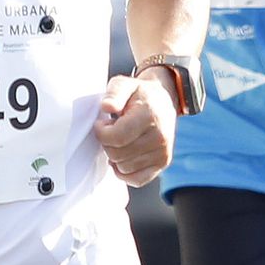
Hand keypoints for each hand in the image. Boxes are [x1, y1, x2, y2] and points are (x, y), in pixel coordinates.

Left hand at [93, 71, 176, 187]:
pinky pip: (136, 180)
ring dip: (115, 156)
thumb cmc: (139, 94)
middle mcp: (160, 137)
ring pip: (124, 168)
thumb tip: (106, 106)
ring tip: (121, 140)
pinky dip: (124, 172)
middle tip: (111, 131)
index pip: (117, 137)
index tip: (102, 123)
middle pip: (118, 154)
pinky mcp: (163, 163)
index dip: (101, 132)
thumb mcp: (124, 84)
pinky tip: (123, 157)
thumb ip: (114, 93)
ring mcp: (163, 153)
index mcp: (150, 116)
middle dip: (107, 144)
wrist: (163, 101)